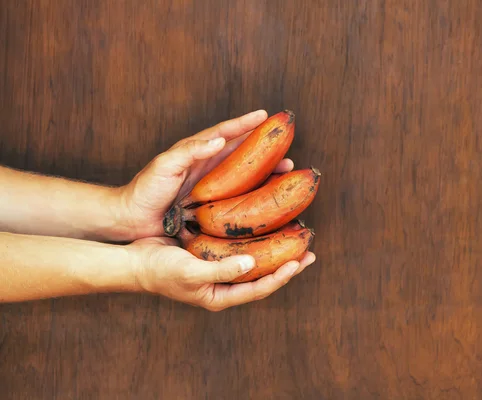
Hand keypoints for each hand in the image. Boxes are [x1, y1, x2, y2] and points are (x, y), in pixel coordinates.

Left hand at [117, 110, 293, 240]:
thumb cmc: (145, 189)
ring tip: (285, 173)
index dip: (246, 123)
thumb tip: (219, 139)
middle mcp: (208, 168)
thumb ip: (191, 151)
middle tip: (286, 150)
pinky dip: (254, 197)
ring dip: (264, 174)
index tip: (266, 115)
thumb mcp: (165, 165)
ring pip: (245, 177)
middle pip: (242, 155)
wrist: (132, 219)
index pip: (226, 133)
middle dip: (264, 150)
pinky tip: (267, 202)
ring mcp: (211, 188)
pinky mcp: (212, 207)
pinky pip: (237, 200)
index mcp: (198, 153)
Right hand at [129, 237, 315, 310]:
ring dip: (274, 249)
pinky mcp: (213, 253)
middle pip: (263, 275)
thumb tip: (253, 264)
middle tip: (309, 251)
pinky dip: (255, 238)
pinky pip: (240, 246)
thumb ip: (222, 271)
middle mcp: (225, 284)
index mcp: (221, 296)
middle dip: (286, 265)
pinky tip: (264, 225)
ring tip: (294, 237)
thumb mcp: (191, 273)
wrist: (135, 261)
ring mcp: (220, 269)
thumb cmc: (160, 271)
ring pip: (255, 260)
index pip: (259, 289)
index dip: (280, 277)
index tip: (299, 263)